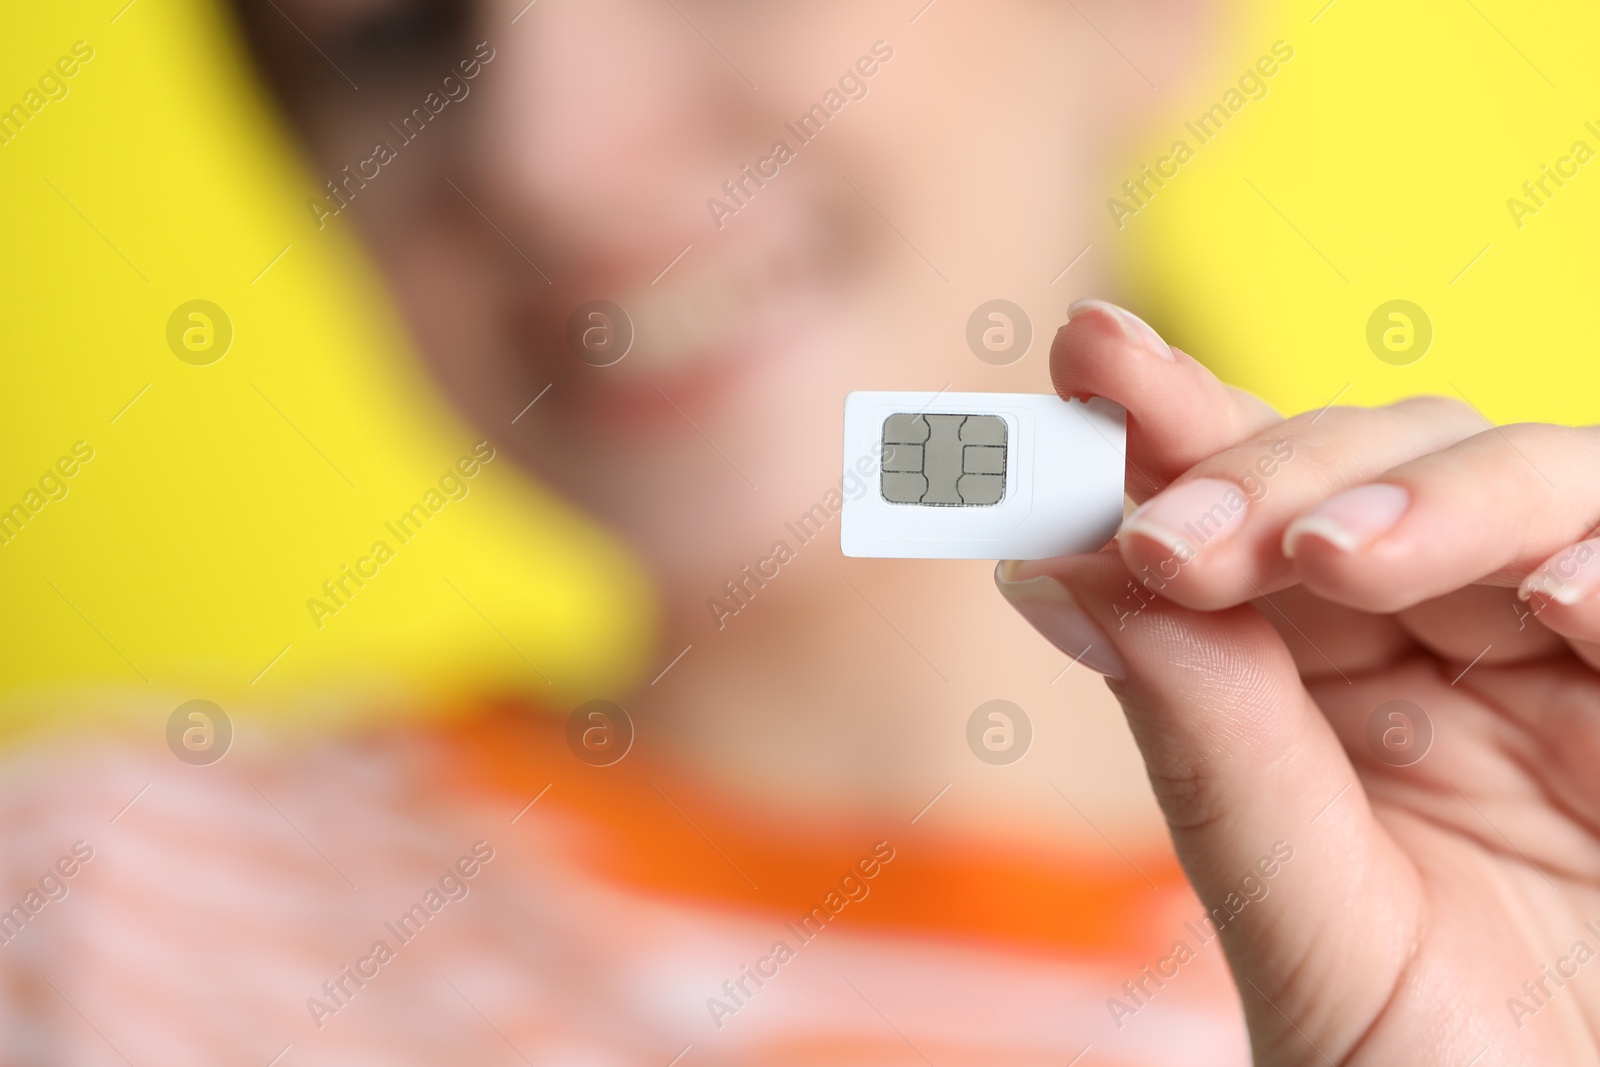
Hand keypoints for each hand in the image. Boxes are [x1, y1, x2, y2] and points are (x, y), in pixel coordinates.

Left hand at [996, 300, 1599, 1064]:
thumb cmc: (1419, 1065)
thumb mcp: (1305, 919)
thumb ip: (1206, 745)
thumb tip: (1043, 566)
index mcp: (1321, 684)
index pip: (1244, 517)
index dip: (1172, 425)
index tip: (1087, 356)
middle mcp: (1442, 643)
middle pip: (1369, 466)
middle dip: (1264, 472)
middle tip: (1167, 538)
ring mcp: (1564, 658)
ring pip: (1523, 481)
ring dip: (1424, 500)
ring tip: (1327, 559)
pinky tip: (1551, 597)